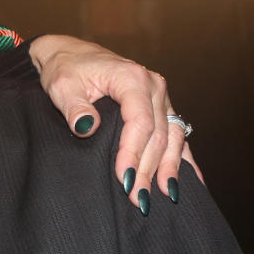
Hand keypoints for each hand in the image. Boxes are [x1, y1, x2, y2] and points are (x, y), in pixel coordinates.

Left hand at [28, 34, 200, 212]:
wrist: (67, 54)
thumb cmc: (64, 69)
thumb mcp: (62, 86)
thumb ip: (74, 107)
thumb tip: (87, 127)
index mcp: (132, 78)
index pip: (140, 123)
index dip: (133, 153)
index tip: (124, 179)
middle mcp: (153, 86)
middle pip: (158, 134)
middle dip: (149, 169)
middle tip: (138, 199)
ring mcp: (160, 96)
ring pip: (173, 137)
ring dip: (169, 168)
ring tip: (165, 197)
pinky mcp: (160, 106)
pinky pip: (177, 134)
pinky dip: (183, 158)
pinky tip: (191, 182)